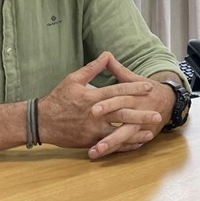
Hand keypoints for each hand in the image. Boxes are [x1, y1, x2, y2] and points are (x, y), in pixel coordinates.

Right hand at [38, 52, 164, 158]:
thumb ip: (92, 68)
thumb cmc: (58, 98)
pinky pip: (110, 144)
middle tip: (157, 113)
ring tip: (151, 132)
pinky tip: (135, 144)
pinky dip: (123, 145)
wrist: (42, 121)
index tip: (148, 87)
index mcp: (92, 97)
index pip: (117, 91)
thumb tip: (106, 54)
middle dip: (141, 114)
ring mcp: (92, 129)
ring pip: (118, 132)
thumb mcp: (73, 79)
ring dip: (135, 132)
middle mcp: (95, 114)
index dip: (134, 88)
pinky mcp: (89, 141)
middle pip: (122, 113)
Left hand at [90, 55, 177, 154]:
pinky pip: (130, 145)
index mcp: (136, 97)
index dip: (108, 104)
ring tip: (94, 152)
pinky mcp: (143, 136)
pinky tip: (104, 155)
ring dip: (110, 145)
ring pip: (125, 137)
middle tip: (93, 138)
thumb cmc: (147, 90)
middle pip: (123, 123)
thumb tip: (106, 55)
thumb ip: (119, 70)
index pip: (120, 100)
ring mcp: (142, 126)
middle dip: (108, 131)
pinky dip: (118, 150)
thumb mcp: (134, 79)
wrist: (169, 101)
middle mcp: (139, 113)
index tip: (93, 109)